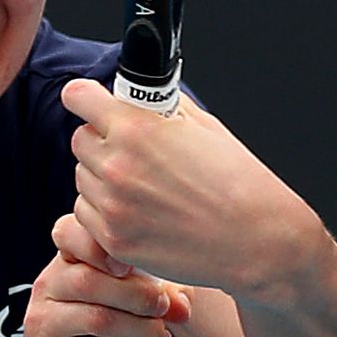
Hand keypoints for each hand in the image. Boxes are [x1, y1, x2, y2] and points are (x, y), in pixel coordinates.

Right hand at [7, 213, 192, 336]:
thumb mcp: (120, 305)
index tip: (134, 265)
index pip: (68, 233)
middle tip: (164, 309)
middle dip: (137, 295)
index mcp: (62, 262)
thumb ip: (151, 296)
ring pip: (97, 320)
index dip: (101, 244)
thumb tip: (182, 306)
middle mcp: (46, 287)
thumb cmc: (94, 334)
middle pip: (89, 281)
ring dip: (142, 331)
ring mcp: (42, 324)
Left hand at [62, 78, 319, 299]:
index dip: (84, 98)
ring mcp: (113, 205)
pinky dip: (104, 211)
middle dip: (101, 140)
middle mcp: (117, 165)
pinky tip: (138, 212)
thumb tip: (138, 96)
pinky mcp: (114, 240)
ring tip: (143, 187)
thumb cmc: (239, 182)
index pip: (78, 97)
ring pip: (82, 177)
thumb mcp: (203, 127)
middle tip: (131, 152)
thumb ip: (162, 108)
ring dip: (101, 178)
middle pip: (80, 139)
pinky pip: (87, 213)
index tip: (87, 102)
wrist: (259, 240)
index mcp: (137, 128)